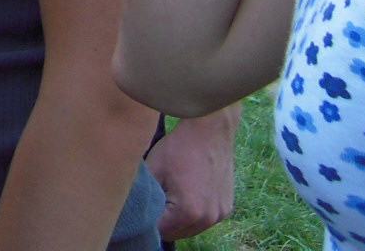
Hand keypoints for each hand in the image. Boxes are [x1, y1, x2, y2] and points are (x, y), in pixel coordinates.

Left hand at [147, 105, 238, 240]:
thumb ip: (146, 197)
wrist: (210, 129)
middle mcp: (208, 219)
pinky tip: (187, 191)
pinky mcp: (227, 206)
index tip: (144, 205)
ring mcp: (220, 214)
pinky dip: (195, 212)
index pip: (160, 231)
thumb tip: (137, 213)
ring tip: (173, 193)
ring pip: (191, 228)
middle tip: (158, 196)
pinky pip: (204, 219)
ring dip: (179, 219)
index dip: (148, 219)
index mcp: (188, 212)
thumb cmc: (179, 147)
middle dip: (164, 220)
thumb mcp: (154, 170)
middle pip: (176, 233)